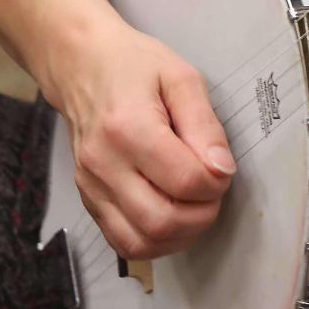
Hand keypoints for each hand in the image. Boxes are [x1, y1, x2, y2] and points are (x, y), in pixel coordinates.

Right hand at [47, 11, 235, 260]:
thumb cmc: (135, 65)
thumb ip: (205, 124)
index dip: (215, 183)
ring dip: (181, 235)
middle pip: (160, 220)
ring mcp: (91, 188)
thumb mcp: (181, 77)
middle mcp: (103, 165)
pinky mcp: (88, 201)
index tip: (225, 169)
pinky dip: (156, 241)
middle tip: (215, 191)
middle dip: (202, 214)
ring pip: (141, 242)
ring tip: (199, 206)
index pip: (182, 180)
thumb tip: (222, 169)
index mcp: (128, 127)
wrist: (83, 67)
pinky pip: (123, 243)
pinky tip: (175, 218)